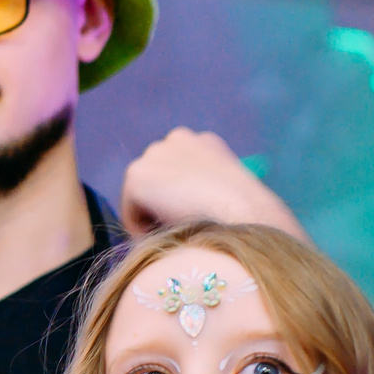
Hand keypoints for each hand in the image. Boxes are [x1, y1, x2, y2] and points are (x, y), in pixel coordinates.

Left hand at [119, 128, 306, 237]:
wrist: (242, 214)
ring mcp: (155, 154)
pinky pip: (129, 215)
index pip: (175, 170)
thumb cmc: (244, 213)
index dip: (179, 197)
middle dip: (160, 203)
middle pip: (153, 180)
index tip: (189, 218)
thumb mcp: (227, 192)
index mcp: (203, 141)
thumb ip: (203, 188)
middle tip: (178, 228)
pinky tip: (166, 234)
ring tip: (176, 232)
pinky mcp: (137, 176)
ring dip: (151, 217)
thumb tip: (181, 207)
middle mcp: (177, 138)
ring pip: (139, 197)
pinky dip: (141, 231)